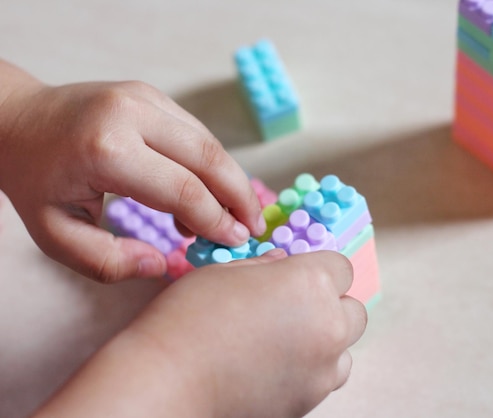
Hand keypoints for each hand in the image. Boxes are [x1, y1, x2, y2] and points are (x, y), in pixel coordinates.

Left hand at [0, 62, 264, 281]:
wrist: (17, 120)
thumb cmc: (35, 179)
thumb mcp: (55, 235)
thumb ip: (108, 262)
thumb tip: (163, 264)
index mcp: (107, 150)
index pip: (183, 189)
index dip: (217, 220)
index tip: (236, 242)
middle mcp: (131, 114)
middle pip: (209, 159)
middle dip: (240, 197)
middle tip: (253, 228)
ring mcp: (144, 98)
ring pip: (208, 143)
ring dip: (229, 180)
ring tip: (233, 215)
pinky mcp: (151, 95)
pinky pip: (196, 133)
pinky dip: (211, 164)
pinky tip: (208, 192)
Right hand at [131, 250, 366, 416]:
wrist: (167, 381)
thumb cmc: (189, 319)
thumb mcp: (225, 272)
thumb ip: (265, 266)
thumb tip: (283, 263)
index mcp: (310, 283)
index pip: (342, 268)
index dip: (320, 270)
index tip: (300, 276)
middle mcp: (327, 325)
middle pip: (353, 309)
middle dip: (330, 305)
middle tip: (293, 308)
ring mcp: (322, 369)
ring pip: (344, 349)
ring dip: (325, 341)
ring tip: (284, 341)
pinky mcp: (309, 401)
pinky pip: (325, 379)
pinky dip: (312, 371)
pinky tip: (276, 366)